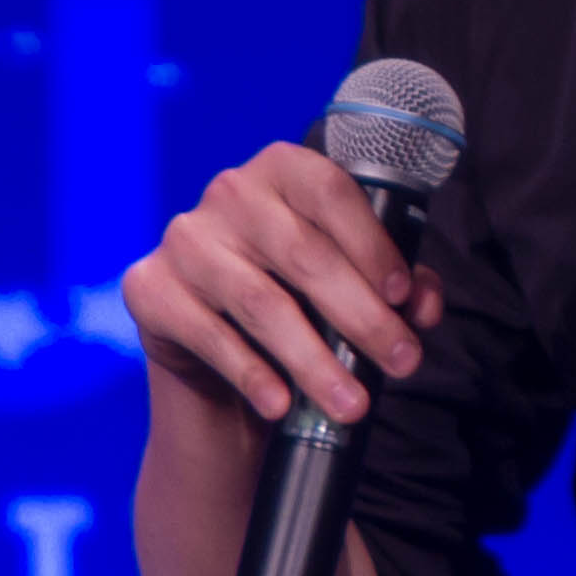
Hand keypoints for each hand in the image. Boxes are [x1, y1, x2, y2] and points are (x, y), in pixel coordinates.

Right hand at [118, 139, 444, 427]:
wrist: (216, 350)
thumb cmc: (298, 299)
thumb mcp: (350, 284)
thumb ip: (396, 286)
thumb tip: (424, 306)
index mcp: (282, 171)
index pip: (331, 191)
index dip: (371, 243)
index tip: (403, 296)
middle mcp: (230, 193)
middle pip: (305, 255)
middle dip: (363, 317)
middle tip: (402, 364)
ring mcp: (186, 240)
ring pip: (263, 303)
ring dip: (314, 361)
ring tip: (352, 404)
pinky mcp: (150, 288)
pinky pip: (210, 335)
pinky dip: (253, 374)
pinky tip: (281, 404)